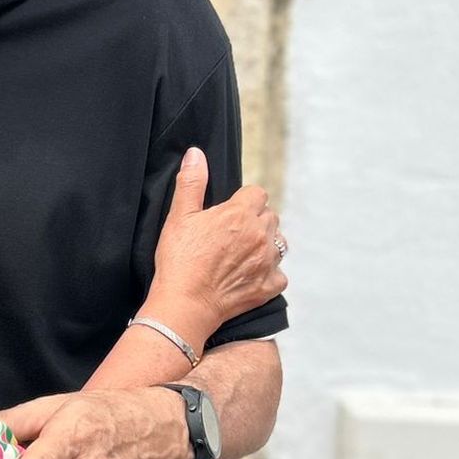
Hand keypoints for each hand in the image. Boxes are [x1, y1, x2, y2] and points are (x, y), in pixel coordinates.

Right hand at [149, 148, 284, 342]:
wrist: (185, 304)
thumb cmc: (179, 260)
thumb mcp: (179, 217)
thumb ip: (191, 182)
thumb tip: (196, 154)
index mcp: (241, 214)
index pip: (257, 194)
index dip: (242, 201)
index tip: (227, 214)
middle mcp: (261, 235)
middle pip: (269, 217)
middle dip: (254, 222)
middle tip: (230, 236)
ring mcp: (268, 262)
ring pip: (278, 244)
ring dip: (265, 246)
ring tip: (241, 255)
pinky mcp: (269, 286)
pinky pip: (279, 275)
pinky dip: (268, 275)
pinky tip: (249, 277)